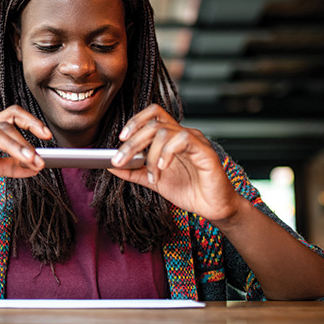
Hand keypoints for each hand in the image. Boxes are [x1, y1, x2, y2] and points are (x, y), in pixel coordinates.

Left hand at [108, 104, 241, 224]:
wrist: (213, 208)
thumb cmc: (190, 191)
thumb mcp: (154, 181)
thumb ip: (133, 172)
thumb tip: (109, 165)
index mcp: (171, 138)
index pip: (152, 115)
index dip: (135, 121)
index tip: (120, 139)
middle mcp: (182, 135)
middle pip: (152, 123)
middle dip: (132, 143)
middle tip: (119, 160)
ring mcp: (194, 141)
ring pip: (164, 131)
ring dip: (150, 155)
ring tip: (152, 176)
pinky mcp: (205, 151)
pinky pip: (182, 140)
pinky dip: (167, 153)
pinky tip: (163, 168)